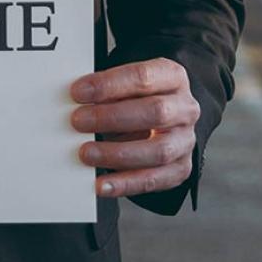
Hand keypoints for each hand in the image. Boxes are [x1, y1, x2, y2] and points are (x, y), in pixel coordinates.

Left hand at [69, 57, 198, 197]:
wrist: (163, 118)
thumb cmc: (138, 96)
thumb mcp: (127, 83)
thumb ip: (107, 89)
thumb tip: (76, 99)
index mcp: (173, 77)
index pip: (143, 77)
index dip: (109, 85)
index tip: (79, 92)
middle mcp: (185, 108)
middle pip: (155, 112)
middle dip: (111, 117)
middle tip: (78, 121)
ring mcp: (185, 140)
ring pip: (158, 151)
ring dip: (117, 154)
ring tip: (86, 153)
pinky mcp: (181, 168)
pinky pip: (155, 180)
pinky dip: (126, 184)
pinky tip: (102, 184)